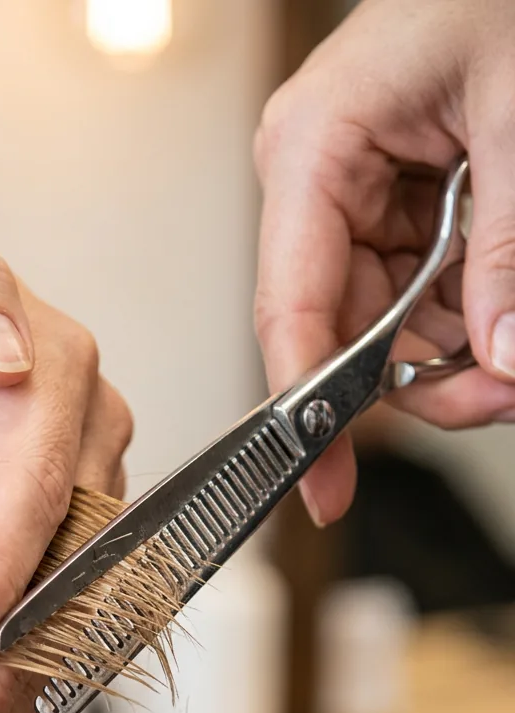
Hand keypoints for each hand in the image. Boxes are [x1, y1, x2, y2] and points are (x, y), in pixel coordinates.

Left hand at [0, 227, 131, 712]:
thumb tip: (5, 355)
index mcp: (44, 354)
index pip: (35, 472)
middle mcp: (81, 419)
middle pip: (69, 553)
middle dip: (16, 656)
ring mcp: (82, 475)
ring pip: (79, 597)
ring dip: (25, 687)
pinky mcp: (69, 521)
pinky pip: (72, 607)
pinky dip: (35, 680)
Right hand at [254, 0, 514, 526]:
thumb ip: (508, 248)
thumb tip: (504, 354)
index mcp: (312, 150)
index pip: (292, 308)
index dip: (307, 409)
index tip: (321, 490)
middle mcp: (318, 184)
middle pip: (343, 332)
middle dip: (423, 380)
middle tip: (499, 396)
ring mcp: (355, 198)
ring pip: (386, 325)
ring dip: (455, 355)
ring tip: (514, 354)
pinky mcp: (396, 205)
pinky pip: (419, 293)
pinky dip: (467, 317)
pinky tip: (501, 313)